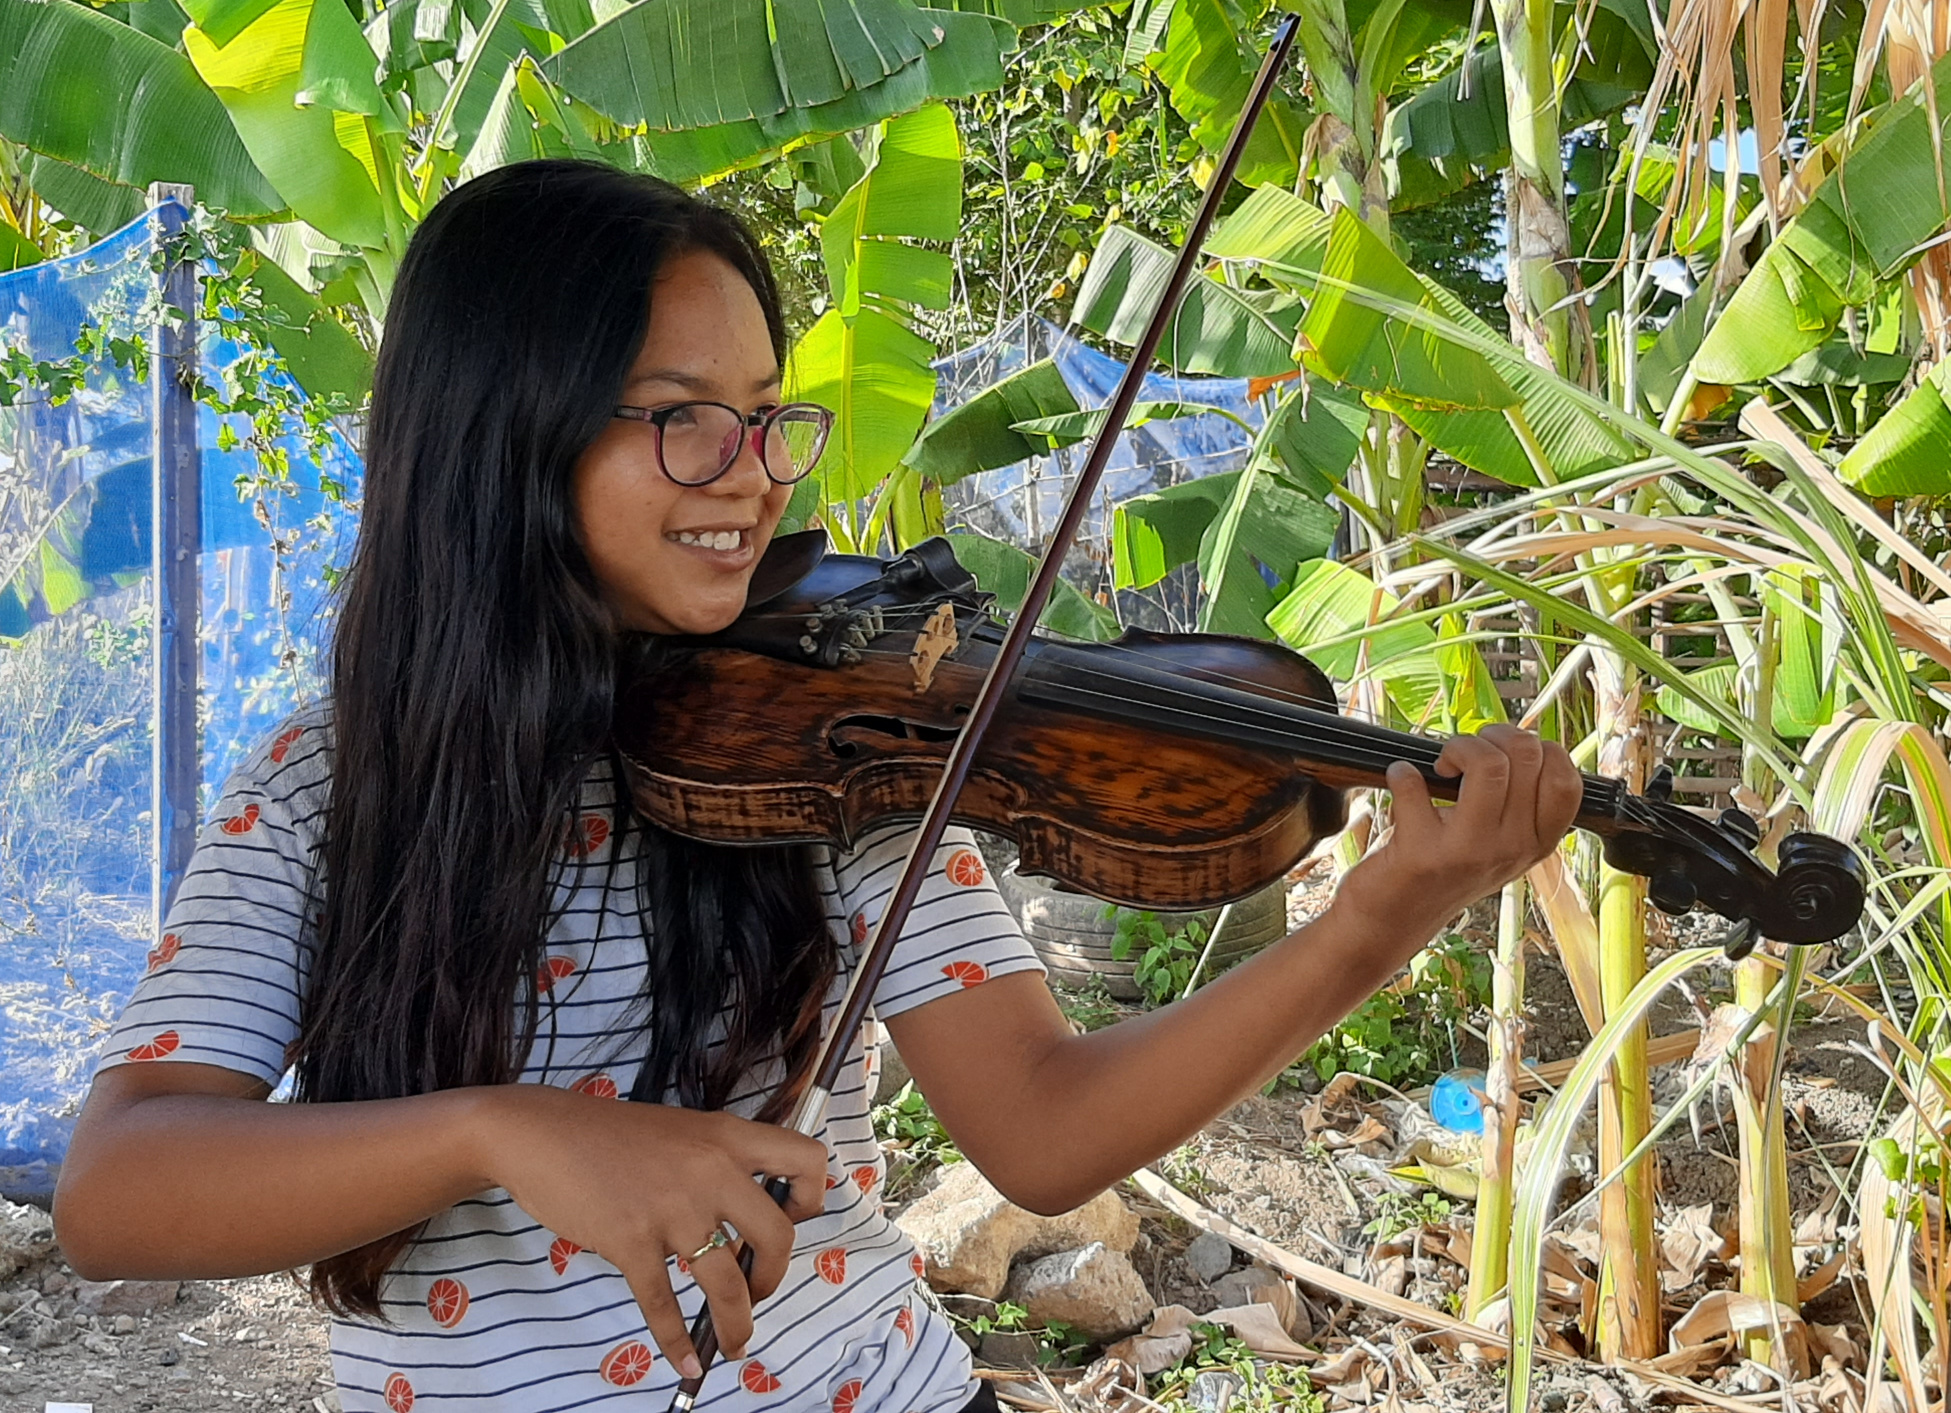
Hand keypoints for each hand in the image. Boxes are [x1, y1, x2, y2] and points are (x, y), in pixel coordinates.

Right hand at [476, 1086, 829, 1375]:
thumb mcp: (682, 1133)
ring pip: (728, 1282)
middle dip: (773, 1277)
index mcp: (728, 1137)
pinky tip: (687, 1363)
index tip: (790, 1222)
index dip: (811, 1198)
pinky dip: (677, 1344)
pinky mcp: (631, 1240)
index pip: (807, 1160)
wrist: (542, 1134)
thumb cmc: (611, 1136)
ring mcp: (672, 1208)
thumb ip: (718, 1167)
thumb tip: (744, 1226)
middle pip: (778, 1236)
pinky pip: (664, 1305)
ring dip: (737, 1324)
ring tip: (733, 1342)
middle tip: (756, 1290)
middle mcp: (710, 1170)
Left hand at [1334, 723, 1583, 953]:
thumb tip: (1516, 740)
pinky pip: (1415, 784)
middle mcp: (1512, 850)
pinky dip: (1402, 773)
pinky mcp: (1422, 854)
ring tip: (1443, 763)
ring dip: (1459, 747)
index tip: (1507, 752)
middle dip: (1494, 736)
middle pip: (1527, 758)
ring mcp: (1470, 853)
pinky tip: (1401, 780)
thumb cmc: (1445, 869)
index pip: (1566, 782)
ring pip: (1488, 765)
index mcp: (1536, 844)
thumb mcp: (1499, 844)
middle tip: (1467, 752)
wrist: (1396, 918)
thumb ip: (1516, 803)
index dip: (1538, 749)